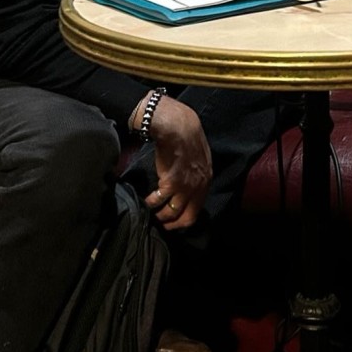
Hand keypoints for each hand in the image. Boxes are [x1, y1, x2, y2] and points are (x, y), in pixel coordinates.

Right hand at [144, 96, 211, 228]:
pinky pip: (157, 201)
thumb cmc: (187, 138)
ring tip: (151, 212)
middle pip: (186, 218)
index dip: (183, 220)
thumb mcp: (199, 159)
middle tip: (161, 224)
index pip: (197, 211)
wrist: (177, 127)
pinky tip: (146, 200)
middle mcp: (198, 187)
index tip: (173, 221)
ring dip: (158, 216)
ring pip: (170, 213)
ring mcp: (185, 187)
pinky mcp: (170, 183)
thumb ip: (196, 175)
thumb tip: (188, 188)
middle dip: (172, 225)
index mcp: (206, 181)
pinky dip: (150, 203)